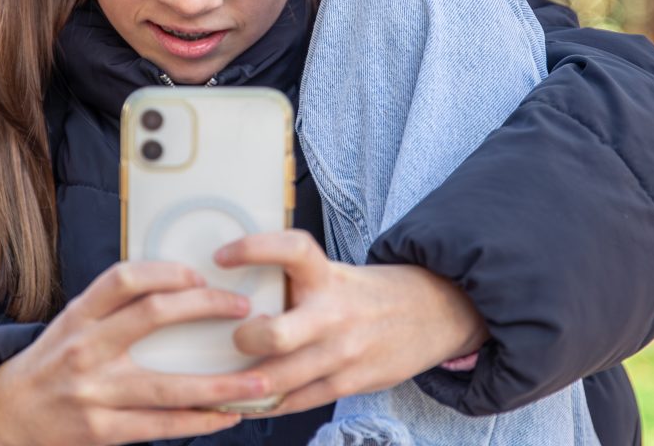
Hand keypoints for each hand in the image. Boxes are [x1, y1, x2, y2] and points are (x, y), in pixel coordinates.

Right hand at [0, 261, 267, 445]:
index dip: (166, 271)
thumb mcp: (73, 322)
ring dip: (220, 384)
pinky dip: (199, 419)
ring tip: (259, 379)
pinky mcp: (102, 431)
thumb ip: (115, 306)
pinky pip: (161, 425)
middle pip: (152, 316)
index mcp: (79, 315)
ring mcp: (94, 393)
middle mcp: (85, 348)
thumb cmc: (54, 362)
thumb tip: (181, 286)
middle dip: (205, 308)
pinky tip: (229, 414)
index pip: (123, 278)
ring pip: (168, 385)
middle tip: (244, 309)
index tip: (201, 274)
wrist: (5, 417)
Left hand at [214, 230, 487, 416]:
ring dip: (243, 384)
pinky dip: (266, 403)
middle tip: (234, 336)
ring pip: (279, 379)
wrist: (432, 314)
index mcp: (328, 275)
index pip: (290, 250)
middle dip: (244, 340)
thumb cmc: (366, 294)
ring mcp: (342, 353)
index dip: (253, 249)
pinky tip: (246, 401)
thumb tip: (233, 291)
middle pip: (276, 335)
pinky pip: (296, 401)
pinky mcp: (349, 383)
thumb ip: (295, 283)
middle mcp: (333, 314)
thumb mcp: (335, 274)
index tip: (222, 256)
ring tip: (220, 382)